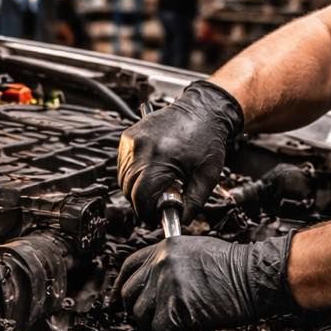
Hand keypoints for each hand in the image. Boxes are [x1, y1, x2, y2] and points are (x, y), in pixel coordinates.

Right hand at [117, 81, 243, 226]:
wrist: (202, 110)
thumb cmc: (208, 140)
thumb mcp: (207, 176)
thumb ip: (194, 202)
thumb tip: (181, 220)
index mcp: (161, 158)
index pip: (140, 197)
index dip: (147, 213)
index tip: (155, 217)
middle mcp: (142, 148)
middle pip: (128, 190)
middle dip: (142, 202)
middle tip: (158, 203)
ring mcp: (132, 141)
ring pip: (123, 179)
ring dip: (136, 188)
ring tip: (157, 185)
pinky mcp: (128, 136)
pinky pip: (123, 165)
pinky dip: (132, 174)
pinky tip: (150, 172)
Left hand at [118, 233, 295, 330]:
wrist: (256, 276)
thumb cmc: (236, 268)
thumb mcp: (196, 251)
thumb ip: (172, 264)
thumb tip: (157, 284)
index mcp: (165, 248)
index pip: (128, 268)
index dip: (121, 287)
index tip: (119, 301)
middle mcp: (162, 263)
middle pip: (129, 294)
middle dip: (140, 313)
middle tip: (156, 322)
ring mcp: (168, 283)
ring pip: (141, 316)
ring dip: (158, 327)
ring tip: (178, 328)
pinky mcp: (178, 305)